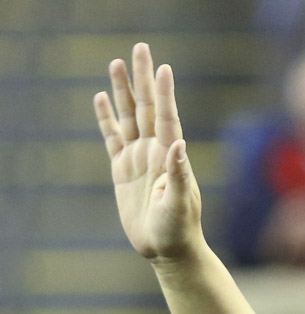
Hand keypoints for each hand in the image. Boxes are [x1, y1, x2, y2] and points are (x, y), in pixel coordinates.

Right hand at [94, 42, 204, 263]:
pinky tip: (100, 99)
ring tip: (117, 64)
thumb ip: (180, 177)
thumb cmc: (179, 230)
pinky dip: (106, 119)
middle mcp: (155, 152)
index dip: (165, 93)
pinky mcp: (123, 170)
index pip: (167, 118)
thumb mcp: (179, 205)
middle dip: (143, 79)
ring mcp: (138, 159)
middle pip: (147, 108)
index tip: (163, 67)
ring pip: (128, 117)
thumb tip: (178, 147)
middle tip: (140, 48)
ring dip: (122, 91)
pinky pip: (112, 138)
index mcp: (171, 157)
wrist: (168, 249)